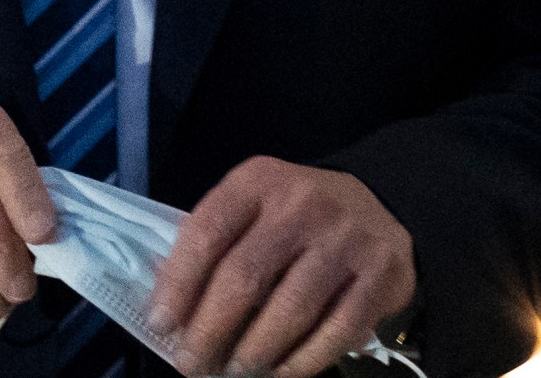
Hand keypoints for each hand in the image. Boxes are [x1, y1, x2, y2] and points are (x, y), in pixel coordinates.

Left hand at [146, 157, 415, 377]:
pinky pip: (337, 329)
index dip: (178, 284)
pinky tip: (281, 373)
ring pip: (290, 309)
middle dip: (209, 331)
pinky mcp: (381, 274)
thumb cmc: (295, 216)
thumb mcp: (252, 207)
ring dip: (254, 352)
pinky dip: (304, 360)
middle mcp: (303, 204)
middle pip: (244, 278)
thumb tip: (167, 305)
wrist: (380, 203)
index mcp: (258, 181)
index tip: (159, 325)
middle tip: (190, 364)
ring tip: (235, 372)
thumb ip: (214, 244)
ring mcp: (346, 238)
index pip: (207, 234)